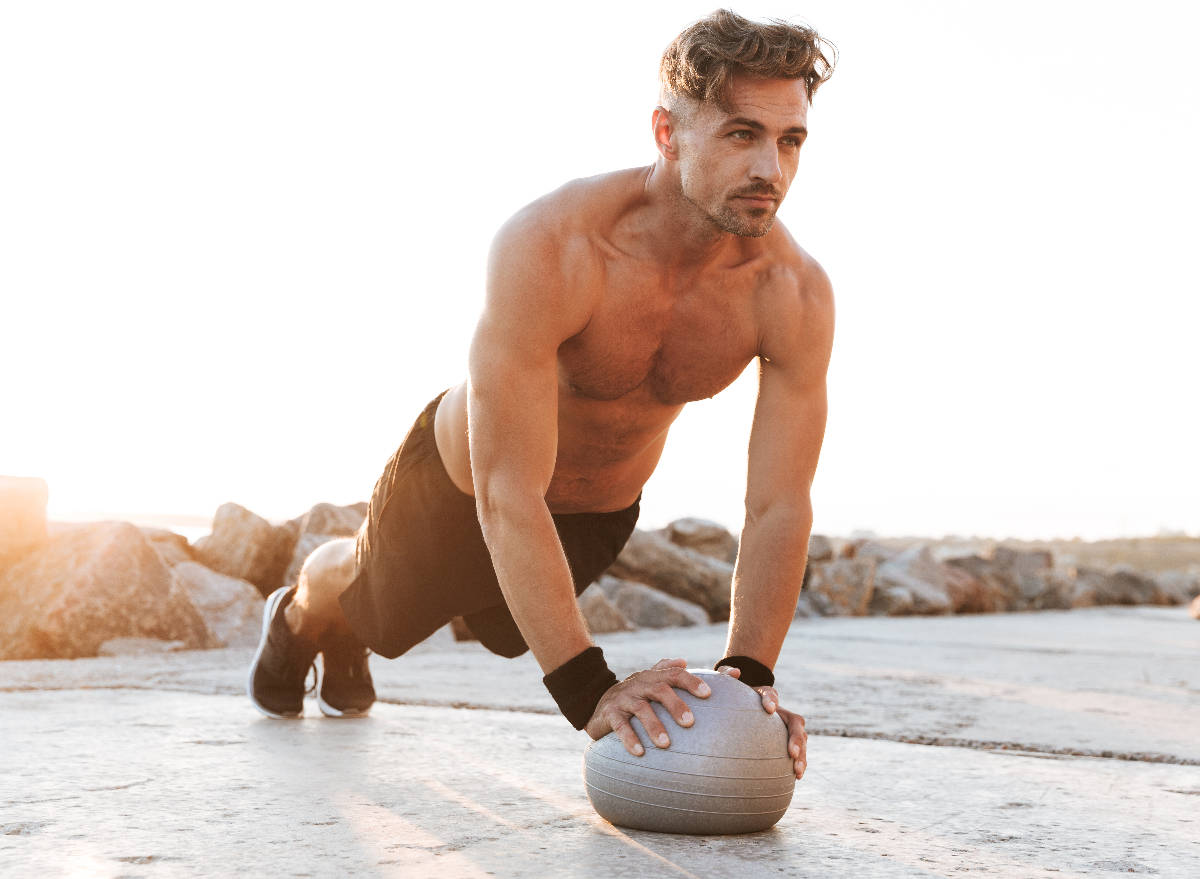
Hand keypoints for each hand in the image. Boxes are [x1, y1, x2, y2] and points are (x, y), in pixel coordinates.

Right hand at [585, 658, 710, 754]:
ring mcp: (623, 698)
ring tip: (665, 744)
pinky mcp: (610, 713)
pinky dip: (630, 739)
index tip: (708, 694)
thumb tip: (691, 663)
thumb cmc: (635, 696)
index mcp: (652, 677)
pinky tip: (640, 752)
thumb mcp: (650, 682)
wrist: (598, 705)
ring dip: (654, 726)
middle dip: (675, 705)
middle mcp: (638, 684)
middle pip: (659, 690)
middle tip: (690, 722)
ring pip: (641, 708)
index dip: (691, 682)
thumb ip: (669, 671)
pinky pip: (620, 726)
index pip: (674, 674)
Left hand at [717, 665, 806, 779]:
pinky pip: (797, 752)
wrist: (738, 709)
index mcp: (765, 696)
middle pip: (795, 722)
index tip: (768, 708)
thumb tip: (736, 672)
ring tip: (796, 771)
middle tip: (791, 752)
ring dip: (801, 755)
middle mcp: (780, 712)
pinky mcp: (786, 742)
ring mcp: (786, 727)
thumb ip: (726, 675)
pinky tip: (796, 777)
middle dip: (796, 738)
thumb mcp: (725, 682)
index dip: (771, 699)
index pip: (770, 693)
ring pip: (801, 739)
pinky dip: (799, 763)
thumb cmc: (731, 697)